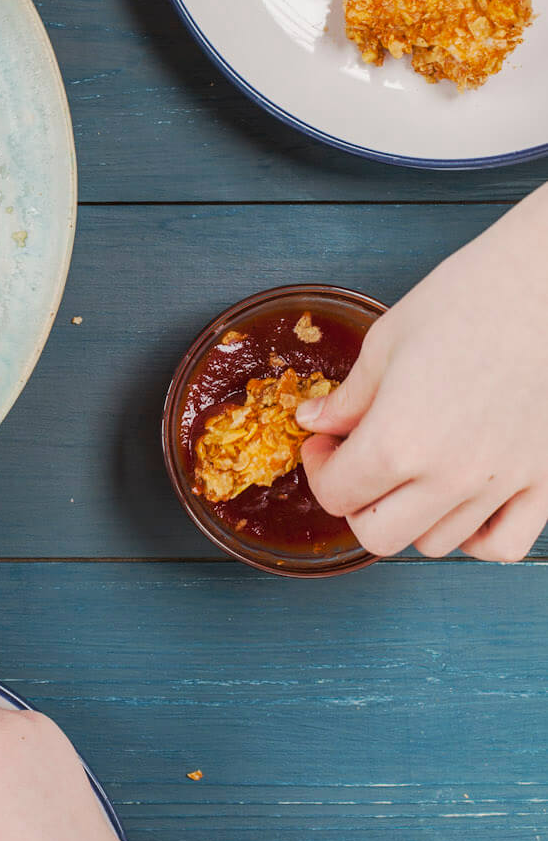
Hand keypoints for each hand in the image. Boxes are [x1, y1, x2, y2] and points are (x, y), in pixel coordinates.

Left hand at [299, 184, 547, 560]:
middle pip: (378, 535)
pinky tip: (463, 503)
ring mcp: (502, 483)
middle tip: (357, 463)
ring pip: (436, 544)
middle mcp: (450, 476)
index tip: (325, 442)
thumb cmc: (472, 295)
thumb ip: (349, 398)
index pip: (336, 494)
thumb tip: (315, 422)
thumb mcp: (388, 341)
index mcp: (400, 441)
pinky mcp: (546, 480)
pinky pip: (503, 544)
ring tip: (411, 473)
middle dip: (355, 502)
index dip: (319, 468)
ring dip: (410, 517)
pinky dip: (477, 537)